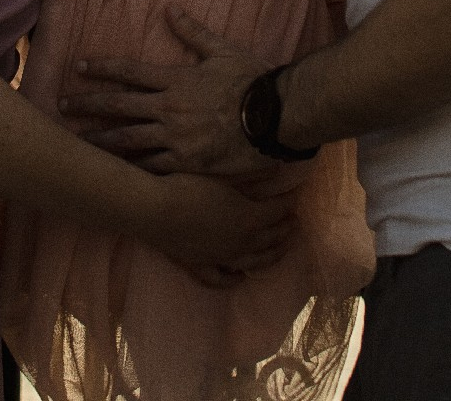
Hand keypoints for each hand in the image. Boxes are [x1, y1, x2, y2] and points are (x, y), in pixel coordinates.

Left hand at [61, 8, 274, 178]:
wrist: (276, 116)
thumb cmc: (253, 81)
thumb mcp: (223, 50)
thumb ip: (193, 32)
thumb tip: (171, 8)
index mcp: (175, 80)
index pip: (129, 71)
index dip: (101, 68)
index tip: (78, 67)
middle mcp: (168, 109)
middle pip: (118, 106)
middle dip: (87, 104)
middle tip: (61, 105)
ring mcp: (175, 138)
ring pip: (128, 140)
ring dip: (100, 141)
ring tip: (77, 144)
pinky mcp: (187, 164)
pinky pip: (152, 169)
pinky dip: (131, 170)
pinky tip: (114, 174)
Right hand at [143, 173, 294, 285]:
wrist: (155, 211)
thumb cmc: (189, 187)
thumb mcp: (224, 176)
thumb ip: (252, 176)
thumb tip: (277, 169)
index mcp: (250, 219)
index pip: (277, 211)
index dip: (288, 202)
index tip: (295, 194)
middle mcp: (242, 243)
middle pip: (271, 238)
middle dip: (285, 229)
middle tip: (293, 222)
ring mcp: (222, 258)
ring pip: (254, 263)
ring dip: (271, 256)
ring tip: (281, 249)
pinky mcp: (201, 266)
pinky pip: (221, 280)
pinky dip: (234, 280)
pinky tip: (240, 278)